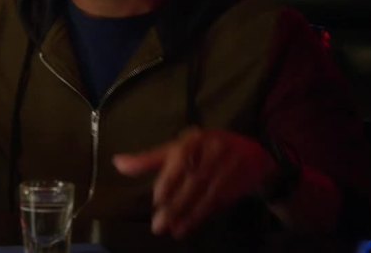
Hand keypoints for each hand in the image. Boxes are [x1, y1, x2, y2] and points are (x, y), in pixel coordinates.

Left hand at [113, 128, 276, 238]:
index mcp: (194, 139)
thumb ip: (149, 159)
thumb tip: (117, 163)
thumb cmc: (203, 149)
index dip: (169, 181)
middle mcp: (213, 150)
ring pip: (207, 195)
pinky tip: (188, 227)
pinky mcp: (239, 184)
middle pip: (193, 181)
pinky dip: (202, 216)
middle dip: (175, 205)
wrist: (254, 152)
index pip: (180, 160)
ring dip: (189, 215)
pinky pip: (218, 202)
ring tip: (172, 230)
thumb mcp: (178, 148)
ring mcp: (229, 167)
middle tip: (158, 225)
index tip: (157, 200)